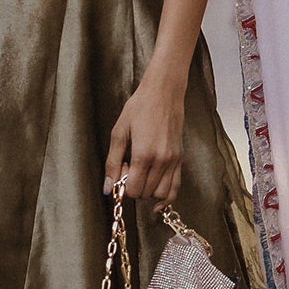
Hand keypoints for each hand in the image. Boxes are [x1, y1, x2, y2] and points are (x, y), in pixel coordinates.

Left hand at [105, 69, 184, 205]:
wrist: (164, 93)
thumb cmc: (139, 108)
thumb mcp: (119, 132)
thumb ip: (112, 163)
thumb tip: (108, 188)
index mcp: (144, 154)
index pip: (133, 190)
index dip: (124, 185)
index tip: (123, 169)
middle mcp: (161, 161)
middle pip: (145, 193)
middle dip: (135, 187)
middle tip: (131, 169)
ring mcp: (173, 161)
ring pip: (161, 194)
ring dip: (149, 191)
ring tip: (143, 175)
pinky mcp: (181, 159)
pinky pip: (176, 188)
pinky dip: (166, 196)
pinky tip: (155, 193)